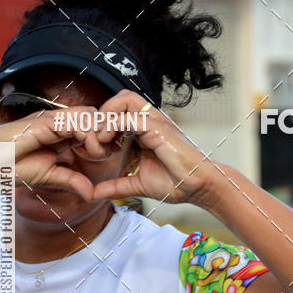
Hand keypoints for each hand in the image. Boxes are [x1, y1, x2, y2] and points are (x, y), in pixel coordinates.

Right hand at [0, 106, 111, 200]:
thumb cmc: (11, 166)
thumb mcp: (49, 176)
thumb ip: (71, 180)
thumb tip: (91, 195)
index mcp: (62, 133)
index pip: (92, 127)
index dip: (105, 138)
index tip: (110, 154)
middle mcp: (59, 122)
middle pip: (96, 116)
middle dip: (106, 133)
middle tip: (107, 152)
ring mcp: (52, 119)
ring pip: (88, 115)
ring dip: (97, 133)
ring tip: (95, 153)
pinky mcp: (44, 122)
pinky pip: (73, 121)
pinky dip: (85, 133)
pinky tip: (86, 149)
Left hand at [90, 91, 216, 204]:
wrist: (198, 187)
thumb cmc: (176, 183)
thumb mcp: (137, 185)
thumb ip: (116, 187)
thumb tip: (94, 194)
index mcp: (144, 131)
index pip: (118, 113)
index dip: (101, 125)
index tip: (94, 148)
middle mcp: (149, 122)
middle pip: (120, 99)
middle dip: (102, 114)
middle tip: (94, 138)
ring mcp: (155, 123)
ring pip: (124, 99)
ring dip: (107, 114)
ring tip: (100, 137)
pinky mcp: (159, 129)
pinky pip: (130, 117)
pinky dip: (114, 125)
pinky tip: (107, 142)